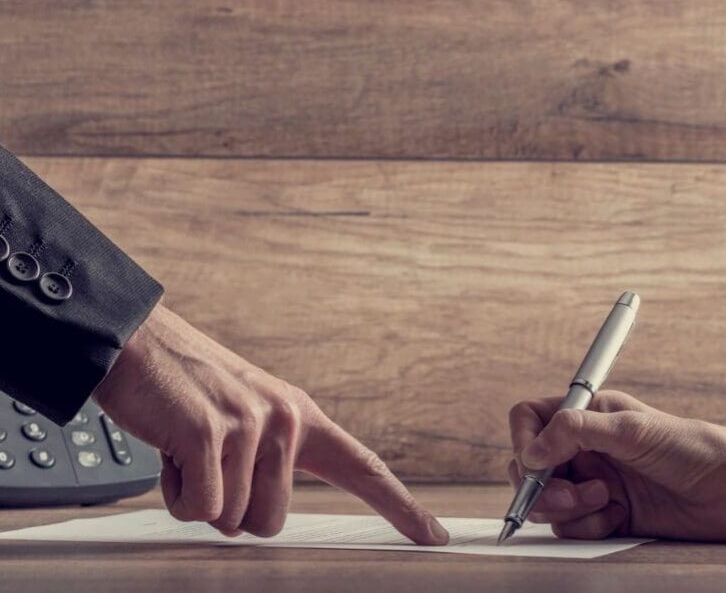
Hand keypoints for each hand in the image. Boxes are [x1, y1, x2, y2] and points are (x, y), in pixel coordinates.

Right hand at [94, 304, 448, 543]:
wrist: (138, 343)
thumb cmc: (188, 389)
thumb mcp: (247, 417)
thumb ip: (270, 462)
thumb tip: (262, 522)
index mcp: (301, 416)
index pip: (364, 467)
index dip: (400, 506)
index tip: (433, 536)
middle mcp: (287, 419)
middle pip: (272, 522)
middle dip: (233, 509)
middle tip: (208, 462)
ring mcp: (251, 425)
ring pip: (233, 520)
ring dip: (199, 496)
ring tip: (187, 447)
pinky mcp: (209, 434)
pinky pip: (200, 509)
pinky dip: (176, 493)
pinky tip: (171, 449)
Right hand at [508, 391, 725, 541]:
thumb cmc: (692, 448)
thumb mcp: (632, 428)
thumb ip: (576, 431)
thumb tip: (532, 451)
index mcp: (588, 414)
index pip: (530, 420)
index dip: (523, 441)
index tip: (536, 463)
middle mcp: (585, 448)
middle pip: (530, 467)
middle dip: (542, 486)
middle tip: (571, 495)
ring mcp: (594, 483)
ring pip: (547, 502)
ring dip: (569, 507)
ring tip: (607, 500)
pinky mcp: (607, 516)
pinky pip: (572, 528)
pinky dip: (589, 527)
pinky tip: (619, 517)